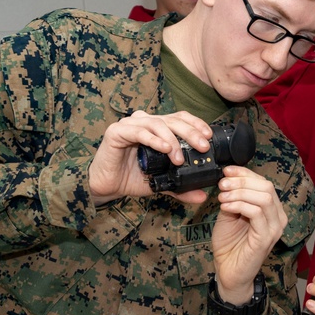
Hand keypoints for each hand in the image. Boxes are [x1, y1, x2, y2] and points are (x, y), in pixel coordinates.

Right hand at [88, 110, 212, 204]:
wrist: (106, 186)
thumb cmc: (131, 178)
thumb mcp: (161, 183)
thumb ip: (181, 187)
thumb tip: (202, 196)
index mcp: (156, 128)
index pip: (180, 118)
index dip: (195, 124)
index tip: (208, 136)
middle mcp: (144, 121)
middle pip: (172, 120)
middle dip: (190, 132)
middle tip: (202, 147)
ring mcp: (130, 125)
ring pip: (157, 123)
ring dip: (172, 139)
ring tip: (179, 157)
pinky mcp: (116, 132)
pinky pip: (138, 131)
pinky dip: (153, 139)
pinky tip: (164, 149)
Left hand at [210, 166, 287, 303]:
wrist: (228, 271)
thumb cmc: (230, 245)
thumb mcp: (230, 214)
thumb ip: (233, 197)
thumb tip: (228, 178)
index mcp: (272, 210)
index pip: (264, 182)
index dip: (245, 173)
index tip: (226, 171)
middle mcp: (278, 217)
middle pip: (266, 186)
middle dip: (241, 181)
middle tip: (222, 185)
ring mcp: (274, 228)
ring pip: (263, 197)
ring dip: (239, 193)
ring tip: (222, 197)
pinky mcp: (266, 238)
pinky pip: (255, 213)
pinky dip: (238, 205)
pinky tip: (225, 207)